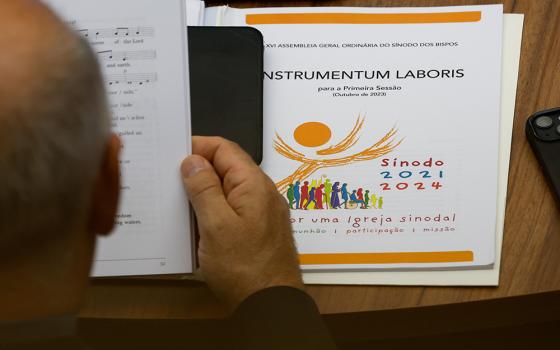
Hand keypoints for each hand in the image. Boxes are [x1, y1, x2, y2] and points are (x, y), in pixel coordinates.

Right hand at [181, 136, 303, 310]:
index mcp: (254, 184)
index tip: (175, 153)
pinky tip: (199, 224)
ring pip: (229, 190)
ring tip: (181, 204)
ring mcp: (261, 212)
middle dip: (199, 170)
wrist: (271, 303)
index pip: (225, 148)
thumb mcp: (215, 225)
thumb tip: (193, 161)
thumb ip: (204, 189)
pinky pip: (233, 209)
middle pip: (227, 168)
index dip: (199, 146)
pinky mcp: (258, 229)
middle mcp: (262, 194)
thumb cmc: (246, 269)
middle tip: (172, 180)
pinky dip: (215, 211)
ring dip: (205, 193)